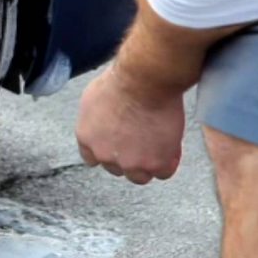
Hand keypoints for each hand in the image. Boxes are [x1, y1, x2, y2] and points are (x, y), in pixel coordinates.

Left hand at [76, 64, 185, 184]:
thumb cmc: (120, 81)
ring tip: (158, 146)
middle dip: (128, 158)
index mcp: (86, 138)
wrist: (144, 81)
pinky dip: (168, 162)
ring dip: (148, 164)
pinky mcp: (154, 164)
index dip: (108, 152)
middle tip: (142, 142)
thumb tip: (102, 122)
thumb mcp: (93, 98)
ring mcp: (129, 162)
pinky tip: (171, 147)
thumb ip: (95, 119)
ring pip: (139, 176)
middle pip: (116, 169)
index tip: (118, 146)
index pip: (92, 158)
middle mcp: (104, 155)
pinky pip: (163, 173)